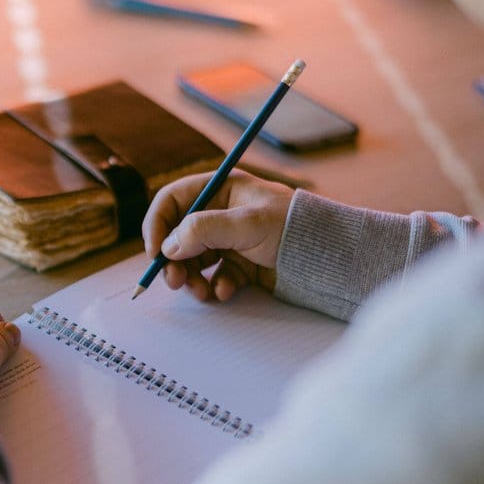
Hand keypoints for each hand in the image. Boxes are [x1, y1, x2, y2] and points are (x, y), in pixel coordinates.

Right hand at [142, 170, 294, 301]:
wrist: (329, 258)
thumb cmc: (293, 227)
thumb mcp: (247, 223)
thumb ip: (204, 230)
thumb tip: (168, 246)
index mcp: (220, 190)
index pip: (172, 201)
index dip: (157, 225)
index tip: (155, 252)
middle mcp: (219, 214)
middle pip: (177, 235)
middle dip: (172, 260)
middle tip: (174, 282)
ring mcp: (228, 241)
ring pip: (192, 261)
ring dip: (190, 279)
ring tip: (201, 292)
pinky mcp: (239, 265)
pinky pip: (213, 277)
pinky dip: (214, 287)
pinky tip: (226, 291)